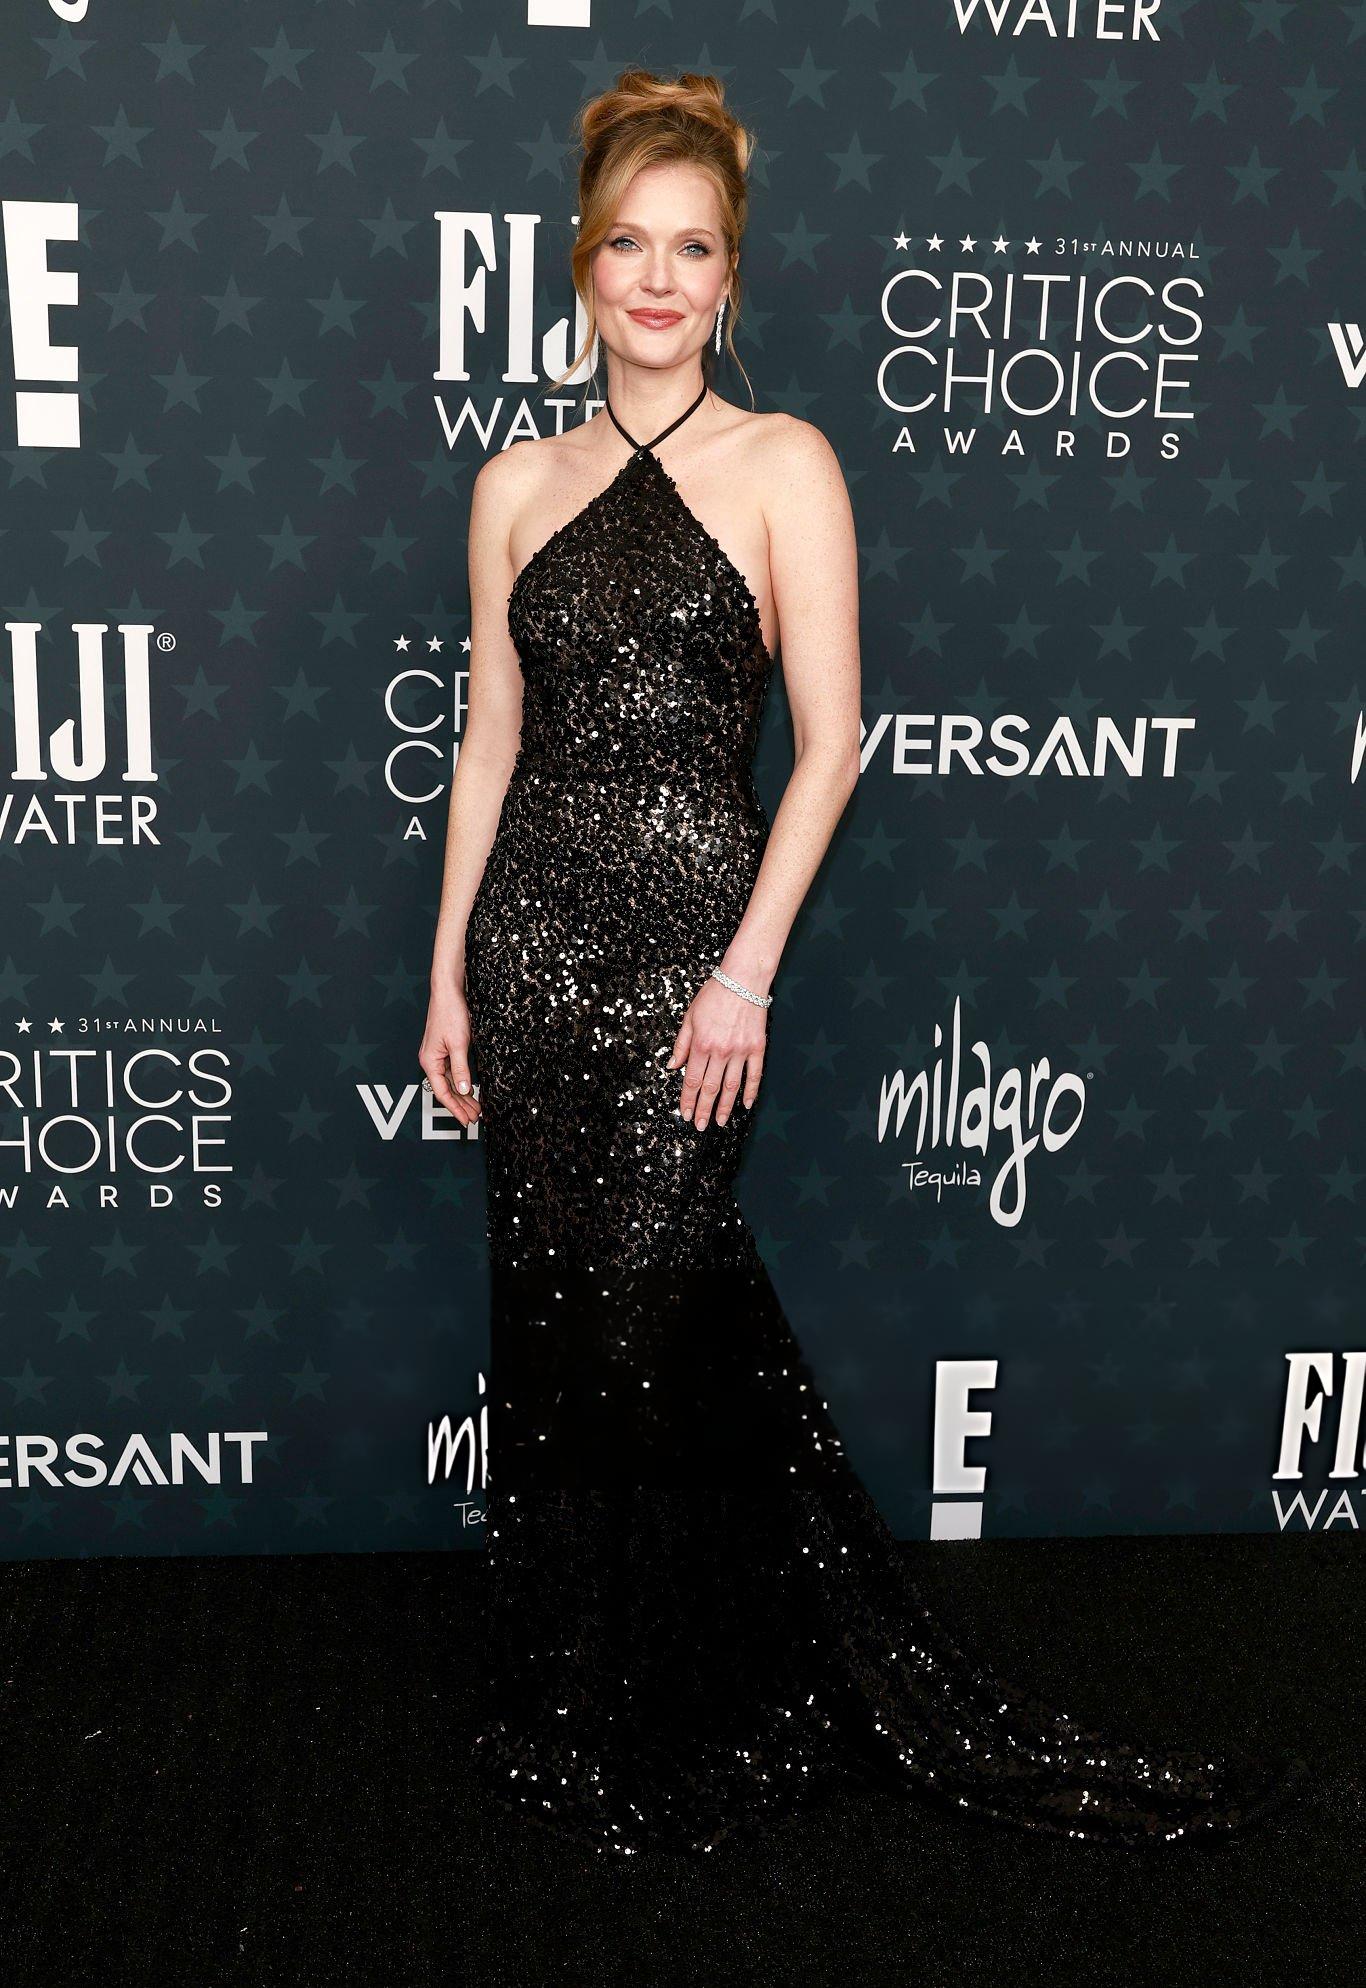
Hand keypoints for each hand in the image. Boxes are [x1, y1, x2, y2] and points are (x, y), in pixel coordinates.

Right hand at [419, 982, 481, 1126]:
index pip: (442, 1093)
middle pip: (446, 1089)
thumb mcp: (459, 1044)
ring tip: (476, 1107)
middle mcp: (431, 1060)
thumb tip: (463, 1090)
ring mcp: (438, 1055)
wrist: (448, 991)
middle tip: (475, 1117)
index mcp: (429, 1061)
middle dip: (461, 1105)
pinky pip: (452, 1071)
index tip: (467, 1120)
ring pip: (450, 1082)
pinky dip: (462, 1082)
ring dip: (463, 1095)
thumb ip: (460, 1069)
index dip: (455, 1109)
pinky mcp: (445, 1048)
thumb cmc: (450, 1013)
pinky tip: (471, 1088)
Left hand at [667, 975, 766, 1129]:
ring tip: (719, 1121)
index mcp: (701, 1044)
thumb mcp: (689, 1017)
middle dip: (703, 1109)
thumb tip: (672, 1066)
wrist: (743, 979)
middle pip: (709, 1088)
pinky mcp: (757, 1047)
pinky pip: (755, 1075)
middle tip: (700, 1125)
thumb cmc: (714, 994)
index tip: (685, 1113)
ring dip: (724, 1107)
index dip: (687, 1100)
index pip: (691, 1080)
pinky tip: (746, 1105)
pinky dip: (751, 1091)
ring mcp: (740, 1051)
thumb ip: (681, 1044)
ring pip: (731, 1086)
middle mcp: (720, 1051)